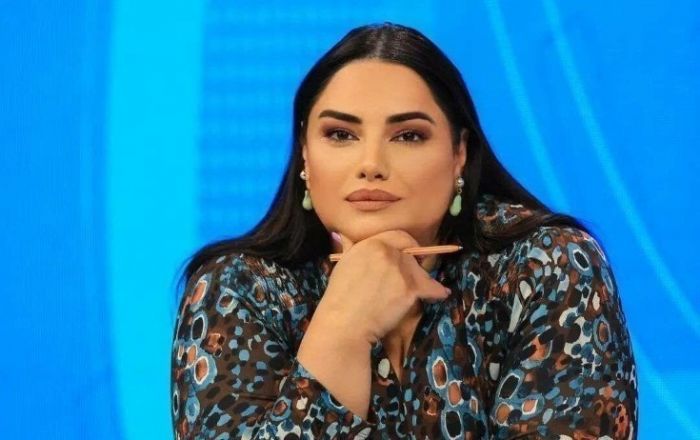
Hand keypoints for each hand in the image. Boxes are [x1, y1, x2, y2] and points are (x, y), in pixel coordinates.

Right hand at [316, 229, 450, 346]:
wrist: (344, 323)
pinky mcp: (410, 288)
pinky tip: (441, 294)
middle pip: (410, 254)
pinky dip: (436, 291)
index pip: (398, 236)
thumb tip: (341, 235)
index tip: (409, 254)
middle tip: (413, 276)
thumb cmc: (338, 299)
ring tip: (424, 290)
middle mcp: (387, 252)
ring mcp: (400, 270)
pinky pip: (430, 287)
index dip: (406, 246)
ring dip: (422, 280)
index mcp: (370, 243)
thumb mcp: (341, 266)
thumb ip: (350, 249)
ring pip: (419, 271)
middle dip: (413, 264)